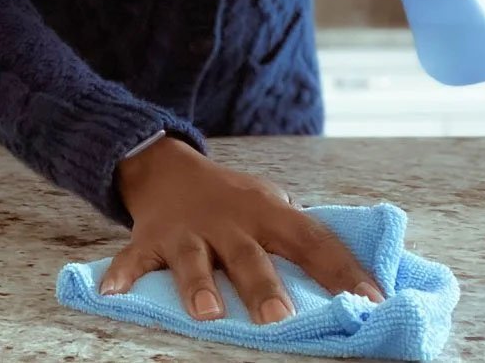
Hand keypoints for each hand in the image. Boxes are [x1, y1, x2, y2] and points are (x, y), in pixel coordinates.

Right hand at [100, 138, 384, 323]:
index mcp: (267, 212)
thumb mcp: (269, 203)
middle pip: (249, 255)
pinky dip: (121, 274)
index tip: (372, 301)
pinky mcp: (149, 239)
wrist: (165, 166)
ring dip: (199, 286)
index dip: (343, 269)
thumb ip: (299, 234)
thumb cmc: (230, 199)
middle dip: (264, 287)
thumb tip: (356, 278)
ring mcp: (186, 231)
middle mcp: (227, 221)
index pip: (312, 240)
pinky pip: (133, 258)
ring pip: (194, 261)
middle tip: (281, 318)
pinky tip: (111, 292)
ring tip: (207, 313)